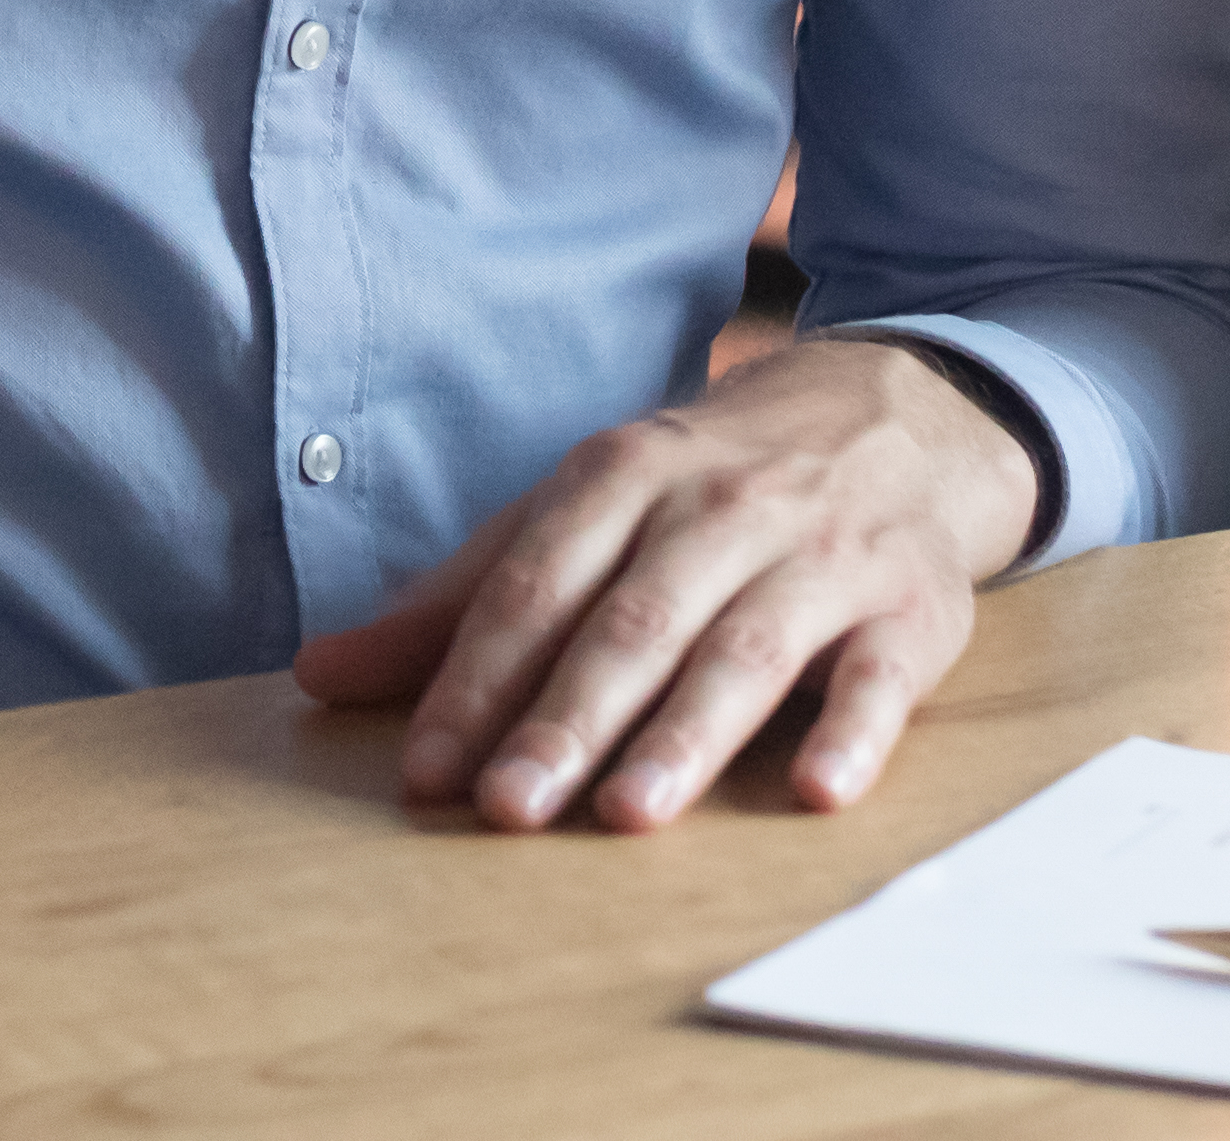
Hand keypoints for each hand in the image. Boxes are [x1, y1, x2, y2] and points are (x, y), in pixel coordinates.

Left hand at [290, 336, 1028, 832]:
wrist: (897, 417)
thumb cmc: (709, 487)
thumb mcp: (582, 511)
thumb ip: (460, 600)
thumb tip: (318, 673)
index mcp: (624, 476)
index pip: (535, 585)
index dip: (476, 678)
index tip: (424, 768)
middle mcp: (721, 509)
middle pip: (633, 623)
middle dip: (566, 719)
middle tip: (506, 808)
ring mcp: (822, 557)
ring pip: (744, 650)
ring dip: (685, 734)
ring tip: (629, 812)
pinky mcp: (911, 610)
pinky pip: (881, 677)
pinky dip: (853, 732)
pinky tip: (816, 791)